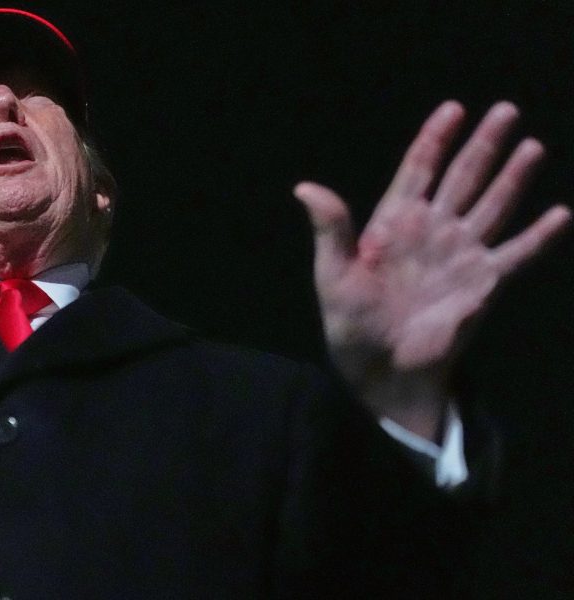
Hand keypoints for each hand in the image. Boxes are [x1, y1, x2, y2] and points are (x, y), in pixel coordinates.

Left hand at [294, 101, 570, 438]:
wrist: (381, 367)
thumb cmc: (351, 322)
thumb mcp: (333, 273)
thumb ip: (330, 229)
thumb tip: (304, 187)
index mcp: (393, 222)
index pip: (418, 169)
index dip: (435, 139)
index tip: (453, 109)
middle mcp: (432, 230)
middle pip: (463, 177)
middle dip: (483, 145)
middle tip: (506, 110)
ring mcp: (461, 254)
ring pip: (493, 206)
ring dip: (513, 178)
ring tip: (531, 147)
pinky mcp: (483, 283)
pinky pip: (516, 255)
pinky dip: (539, 237)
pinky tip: (560, 215)